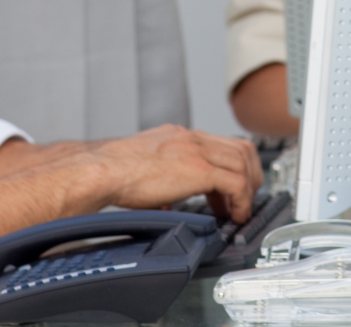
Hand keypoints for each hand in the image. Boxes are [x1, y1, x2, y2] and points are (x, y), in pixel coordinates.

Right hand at [81, 124, 261, 221]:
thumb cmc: (112, 172)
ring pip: (244, 163)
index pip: (223, 144)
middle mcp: (192, 138)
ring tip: (239, 209)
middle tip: (243, 199)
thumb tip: (166, 202)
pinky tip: (234, 214)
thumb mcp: (145, 167)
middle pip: (241, 149)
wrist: (100, 171)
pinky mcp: (198, 169)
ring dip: (248, 189)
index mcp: (180, 136)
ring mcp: (197, 151)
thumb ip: (162, 178)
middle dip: (250, 175)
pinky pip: (235, 183)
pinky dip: (241, 200)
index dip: (234, 165)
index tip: (231, 188)